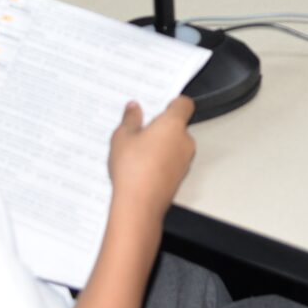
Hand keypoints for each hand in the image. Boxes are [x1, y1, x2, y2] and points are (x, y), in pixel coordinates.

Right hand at [108, 97, 195, 218]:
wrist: (139, 205)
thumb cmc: (132, 168)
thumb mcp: (122, 136)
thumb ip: (130, 118)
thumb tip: (133, 108)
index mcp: (173, 124)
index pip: (184, 104)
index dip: (172, 102)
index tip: (159, 105)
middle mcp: (184, 141)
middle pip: (178, 125)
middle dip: (161, 126)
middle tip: (140, 129)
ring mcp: (184, 161)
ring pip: (175, 144)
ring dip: (161, 144)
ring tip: (137, 150)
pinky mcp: (180, 177)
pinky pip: (172, 161)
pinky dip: (161, 160)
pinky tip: (142, 165)